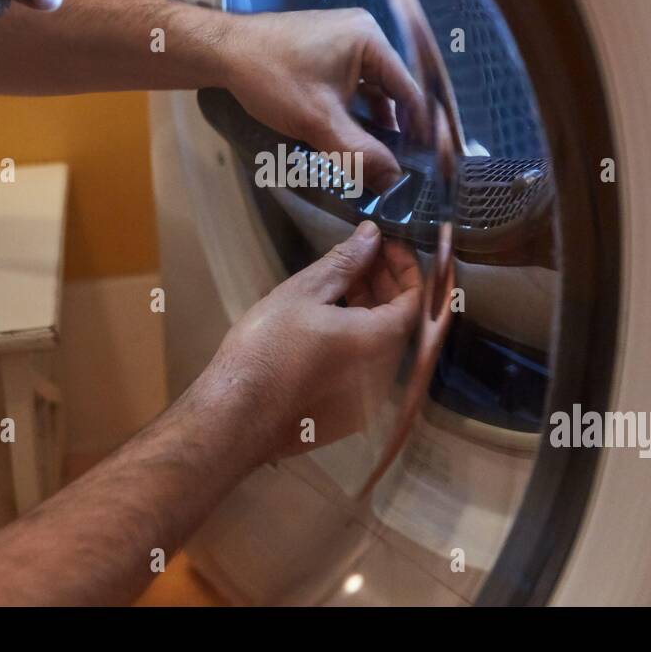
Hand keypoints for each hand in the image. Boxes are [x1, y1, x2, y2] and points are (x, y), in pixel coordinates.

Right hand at [196, 221, 422, 465]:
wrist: (235, 416)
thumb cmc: (268, 348)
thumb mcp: (303, 294)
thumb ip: (345, 263)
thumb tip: (372, 235)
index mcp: (380, 341)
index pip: (415, 299)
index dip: (404, 267)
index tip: (384, 246)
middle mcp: (385, 374)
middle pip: (399, 322)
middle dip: (385, 285)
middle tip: (361, 259)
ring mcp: (368, 400)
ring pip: (381, 346)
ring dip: (370, 312)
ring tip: (341, 286)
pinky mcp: (348, 417)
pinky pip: (364, 369)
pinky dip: (356, 341)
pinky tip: (327, 326)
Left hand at [220, 8, 425, 189]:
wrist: (221, 53)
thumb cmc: (269, 76)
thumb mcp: (319, 122)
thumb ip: (359, 154)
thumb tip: (393, 182)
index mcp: (370, 39)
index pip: (408, 90)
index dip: (418, 128)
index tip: (422, 161)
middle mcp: (362, 36)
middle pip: (390, 92)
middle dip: (390, 130)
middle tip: (394, 167)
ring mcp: (342, 43)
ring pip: (368, 93)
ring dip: (368, 125)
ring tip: (371, 160)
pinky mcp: (324, 54)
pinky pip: (349, 88)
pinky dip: (350, 114)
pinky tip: (347, 141)